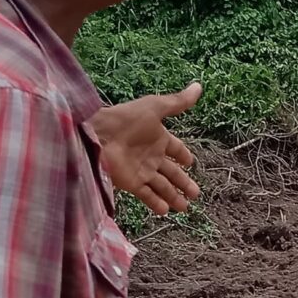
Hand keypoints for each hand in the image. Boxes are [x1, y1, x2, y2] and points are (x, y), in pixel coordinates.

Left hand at [91, 82, 203, 215]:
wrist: (99, 135)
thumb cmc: (127, 119)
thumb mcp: (155, 107)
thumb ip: (178, 102)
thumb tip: (198, 86)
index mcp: (158, 138)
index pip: (176, 149)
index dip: (184, 156)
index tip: (192, 163)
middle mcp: (151, 156)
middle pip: (172, 172)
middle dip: (184, 183)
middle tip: (196, 194)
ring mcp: (142, 171)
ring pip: (162, 187)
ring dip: (173, 197)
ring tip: (185, 208)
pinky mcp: (132, 183)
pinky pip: (147, 195)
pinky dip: (156, 203)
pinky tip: (166, 211)